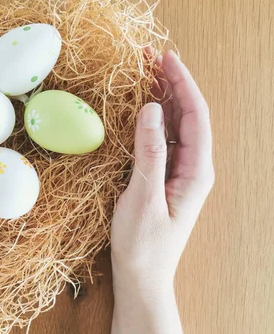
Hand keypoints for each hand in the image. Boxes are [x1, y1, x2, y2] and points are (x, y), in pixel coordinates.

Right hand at [111, 50, 213, 292]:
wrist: (141, 277)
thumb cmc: (142, 244)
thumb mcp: (142, 197)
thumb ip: (149, 153)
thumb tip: (152, 110)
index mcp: (196, 171)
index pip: (195, 116)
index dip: (182, 83)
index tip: (165, 58)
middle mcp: (193, 167)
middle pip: (188, 115)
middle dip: (171, 83)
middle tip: (148, 56)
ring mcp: (179, 171)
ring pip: (175, 125)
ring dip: (162, 97)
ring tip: (142, 72)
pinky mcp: (164, 176)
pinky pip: (162, 139)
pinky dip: (152, 118)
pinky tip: (139, 106)